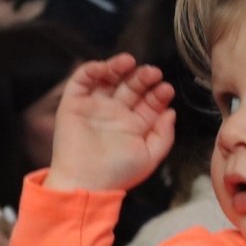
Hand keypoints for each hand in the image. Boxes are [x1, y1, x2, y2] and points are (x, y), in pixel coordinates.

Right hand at [44, 54, 175, 193]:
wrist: (85, 183)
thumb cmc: (118, 174)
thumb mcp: (150, 157)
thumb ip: (164, 135)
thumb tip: (171, 112)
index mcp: (134, 125)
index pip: (149, 102)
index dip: (158, 93)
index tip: (166, 89)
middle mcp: (115, 113)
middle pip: (131, 86)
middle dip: (142, 77)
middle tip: (153, 73)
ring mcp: (95, 107)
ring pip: (108, 78)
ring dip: (118, 67)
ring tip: (129, 62)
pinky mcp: (73, 104)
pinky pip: (81, 80)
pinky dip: (92, 69)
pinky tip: (105, 68)